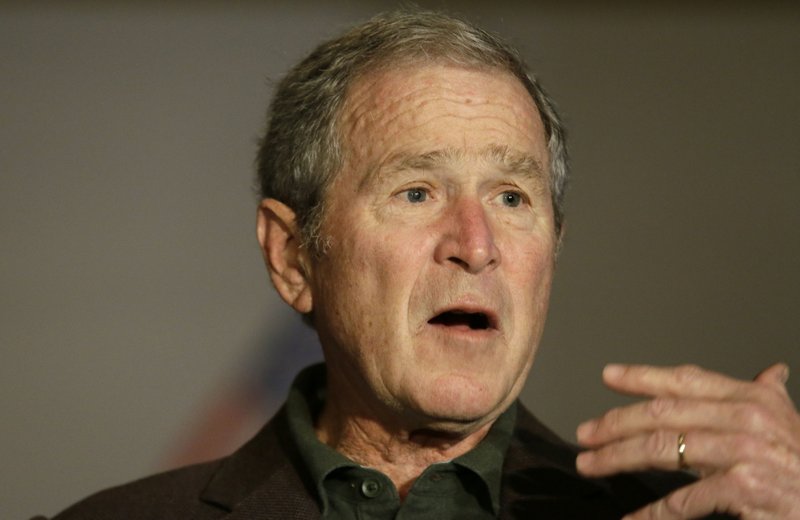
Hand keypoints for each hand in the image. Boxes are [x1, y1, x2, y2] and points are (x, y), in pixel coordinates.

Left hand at [575, 363, 799, 518]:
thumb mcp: (789, 422)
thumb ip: (770, 396)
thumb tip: (770, 372)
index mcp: (752, 398)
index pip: (686, 380)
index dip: (644, 376)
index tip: (608, 376)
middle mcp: (747, 418)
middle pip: (663, 413)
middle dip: (616, 423)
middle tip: (585, 434)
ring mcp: (744, 451)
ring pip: (663, 448)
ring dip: (618, 458)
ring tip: (591, 464)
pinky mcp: (743, 486)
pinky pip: (685, 498)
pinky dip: (653, 512)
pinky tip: (632, 518)